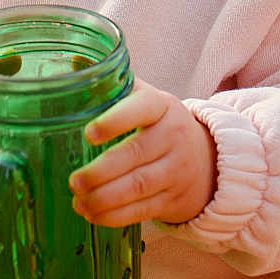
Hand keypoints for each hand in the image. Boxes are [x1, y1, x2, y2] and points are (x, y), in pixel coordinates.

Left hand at [67, 82, 216, 226]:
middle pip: (136, 155)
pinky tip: (92, 215)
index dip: (116, 120)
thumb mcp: (144, 97)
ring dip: (105, 198)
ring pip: (139, 186)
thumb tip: (72, 63)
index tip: (89, 133)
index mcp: (161, 105)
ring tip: (78, 200)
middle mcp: (173, 136)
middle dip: (102, 171)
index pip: (141, 108)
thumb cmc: (158, 123)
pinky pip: (143, 210)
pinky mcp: (173, 198)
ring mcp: (176, 169)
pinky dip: (115, 216)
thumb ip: (112, 82)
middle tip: (74, 181)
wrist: (206, 157)